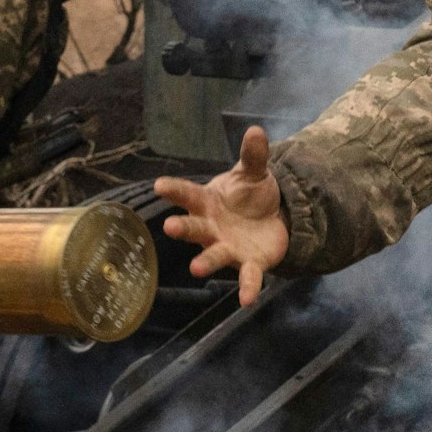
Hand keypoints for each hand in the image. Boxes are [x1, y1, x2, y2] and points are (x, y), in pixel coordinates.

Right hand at [154, 126, 289, 306]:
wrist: (271, 218)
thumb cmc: (249, 195)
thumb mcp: (253, 172)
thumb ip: (253, 156)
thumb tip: (256, 131)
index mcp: (207, 202)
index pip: (187, 194)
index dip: (174, 190)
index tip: (159, 185)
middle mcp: (211, 228)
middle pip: (193, 228)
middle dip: (182, 228)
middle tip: (169, 227)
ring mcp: (227, 247)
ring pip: (214, 255)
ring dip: (206, 262)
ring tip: (196, 268)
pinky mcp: (249, 263)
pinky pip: (248, 276)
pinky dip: (248, 288)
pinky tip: (248, 300)